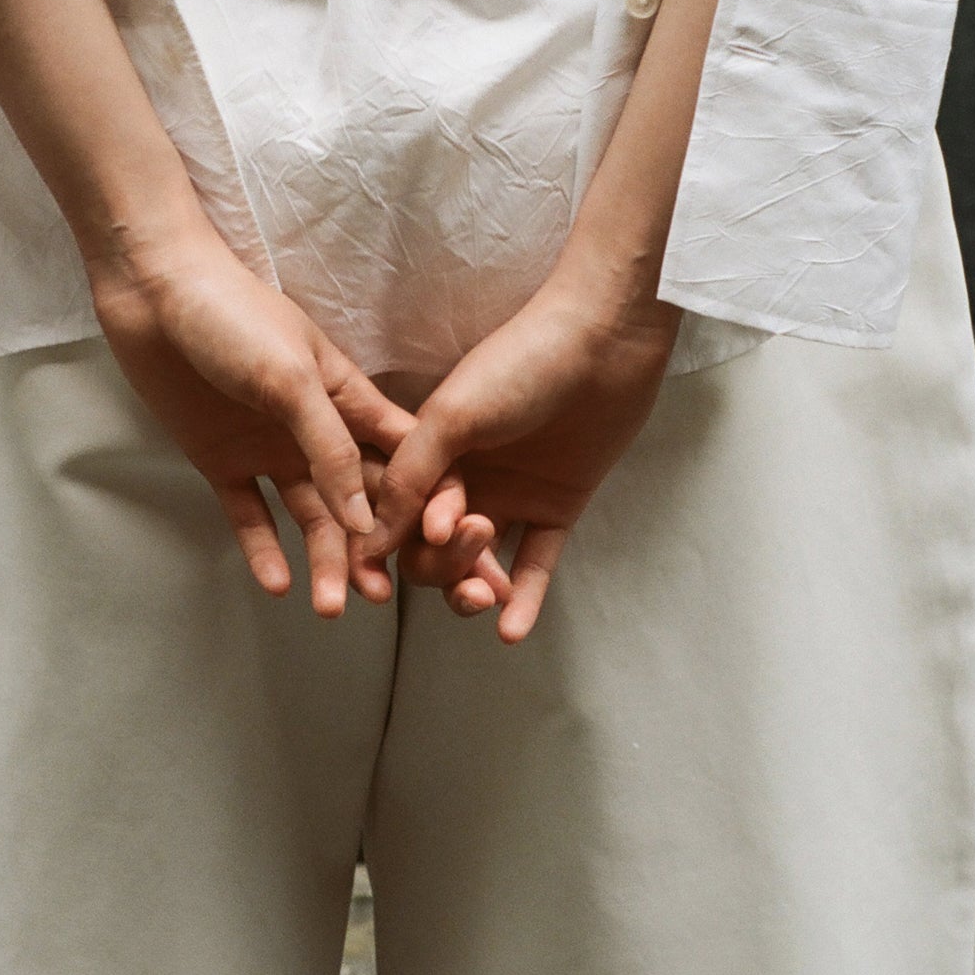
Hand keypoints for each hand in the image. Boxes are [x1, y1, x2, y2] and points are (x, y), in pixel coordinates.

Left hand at [86, 212, 415, 616]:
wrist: (154, 294)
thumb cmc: (234, 316)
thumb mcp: (294, 379)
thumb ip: (332, 448)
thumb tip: (367, 520)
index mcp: (350, 398)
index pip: (404, 457)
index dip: (430, 502)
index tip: (449, 551)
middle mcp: (316, 430)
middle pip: (361, 499)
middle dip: (378, 549)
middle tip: (386, 599)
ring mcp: (271, 446)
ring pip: (310, 515)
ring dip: (324, 560)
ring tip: (332, 606)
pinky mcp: (223, 459)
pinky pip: (250, 514)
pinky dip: (264, 549)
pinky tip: (278, 583)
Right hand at [362, 262, 678, 640]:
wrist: (603, 343)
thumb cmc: (520, 363)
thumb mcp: (451, 417)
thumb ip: (410, 477)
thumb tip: (371, 540)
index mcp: (431, 450)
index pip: (396, 514)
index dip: (388, 544)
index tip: (376, 577)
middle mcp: (467, 476)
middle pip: (435, 547)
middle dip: (439, 564)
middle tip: (463, 551)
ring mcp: (512, 493)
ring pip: (480, 562)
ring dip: (474, 587)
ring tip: (485, 598)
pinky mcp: (558, 506)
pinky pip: (535, 562)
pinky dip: (523, 599)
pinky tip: (510, 631)